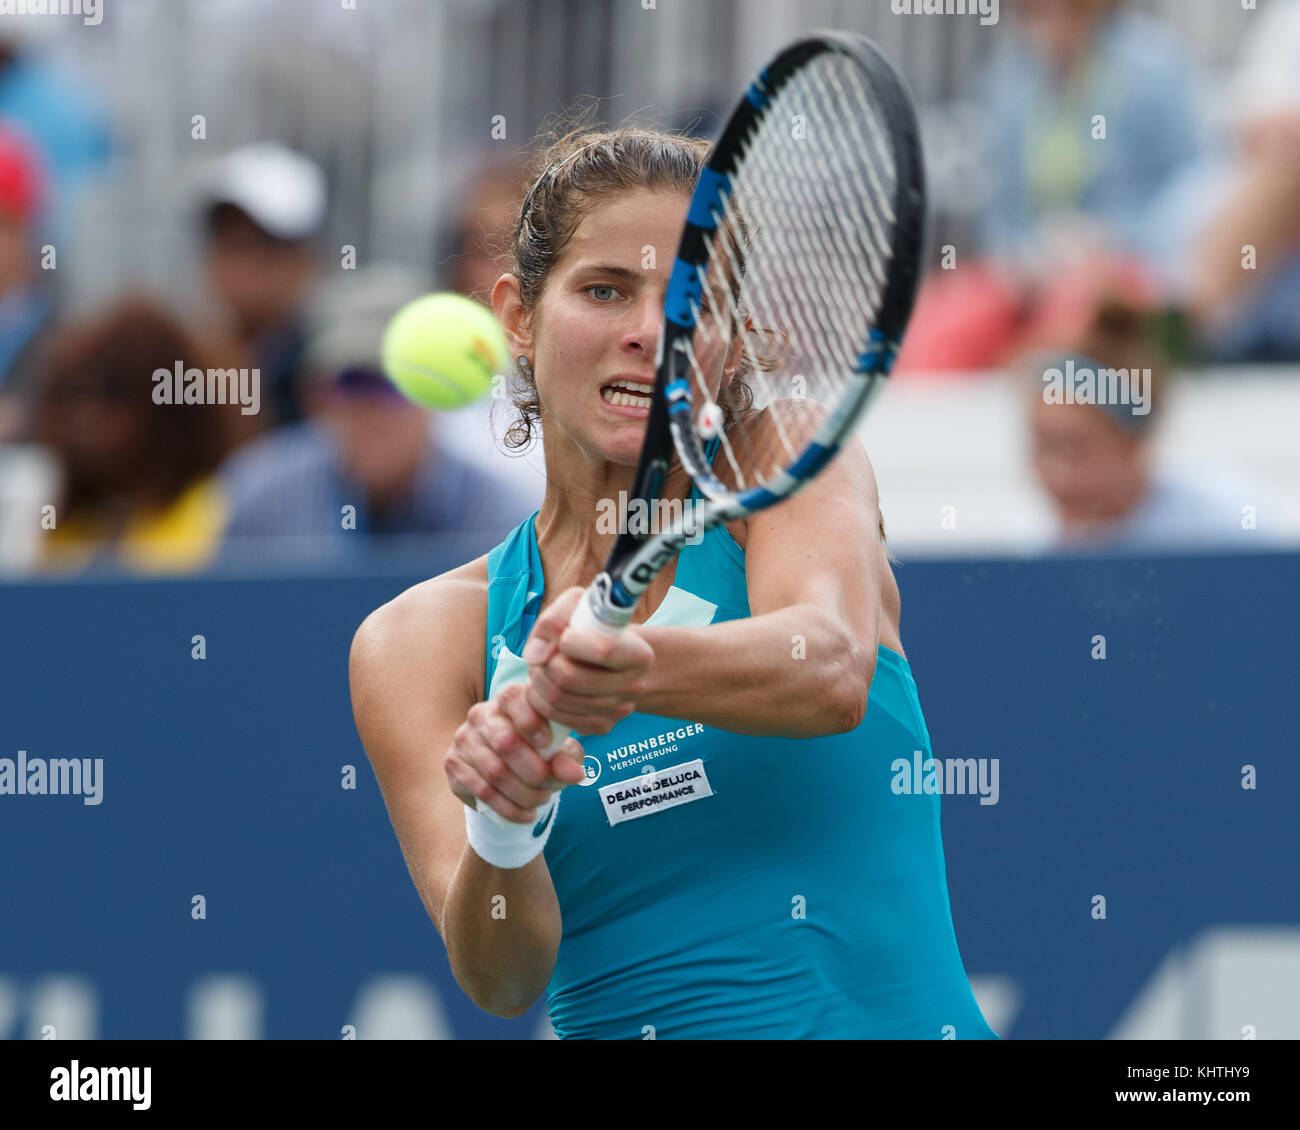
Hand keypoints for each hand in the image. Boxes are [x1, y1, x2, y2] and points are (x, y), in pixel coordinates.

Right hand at [445, 684, 585, 823]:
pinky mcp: (453, 763)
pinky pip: (483, 791)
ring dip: (524, 794)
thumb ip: (568, 758)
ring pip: (495, 772)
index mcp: (508, 699)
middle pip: (506, 742)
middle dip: (534, 771)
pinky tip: (527, 814)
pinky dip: (510, 808)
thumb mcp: (558, 752)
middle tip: (549, 787)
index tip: (549, 744)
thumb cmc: (537, 752)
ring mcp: (464, 738)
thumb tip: (574, 774)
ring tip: (541, 800)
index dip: (531, 721)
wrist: (504, 771)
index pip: (513, 698)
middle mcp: (481, 714)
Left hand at [520, 586, 653, 736]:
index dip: (570, 641)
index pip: (602, 651)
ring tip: (543, 666)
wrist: (614, 660)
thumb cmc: (594, 630)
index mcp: (639, 654)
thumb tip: (535, 655)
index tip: (564, 635)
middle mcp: (634, 686)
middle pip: (569, 678)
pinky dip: (541, 699)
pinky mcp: (601, 726)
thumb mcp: (580, 607)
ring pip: (558, 699)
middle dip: (545, 663)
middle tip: (544, 654)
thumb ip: (555, 620)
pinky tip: (547, 684)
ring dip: (538, 680)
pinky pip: (556, 716)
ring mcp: (619, 710)